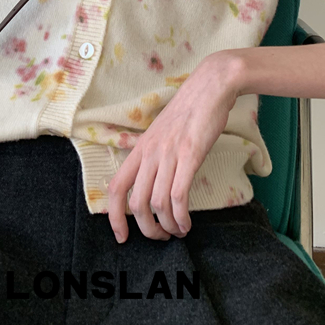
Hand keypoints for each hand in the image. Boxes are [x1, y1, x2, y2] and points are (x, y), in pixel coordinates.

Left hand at [106, 50, 241, 243]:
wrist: (210, 87)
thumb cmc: (189, 111)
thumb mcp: (162, 133)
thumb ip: (154, 155)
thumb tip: (151, 181)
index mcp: (140, 148)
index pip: (116, 187)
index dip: (114, 216)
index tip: (122, 236)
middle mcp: (150, 153)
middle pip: (136, 203)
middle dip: (147, 229)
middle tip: (160, 237)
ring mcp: (168, 154)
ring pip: (156, 203)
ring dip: (166, 226)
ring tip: (177, 232)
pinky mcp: (190, 156)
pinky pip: (178, 196)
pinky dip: (181, 217)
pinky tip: (186, 224)